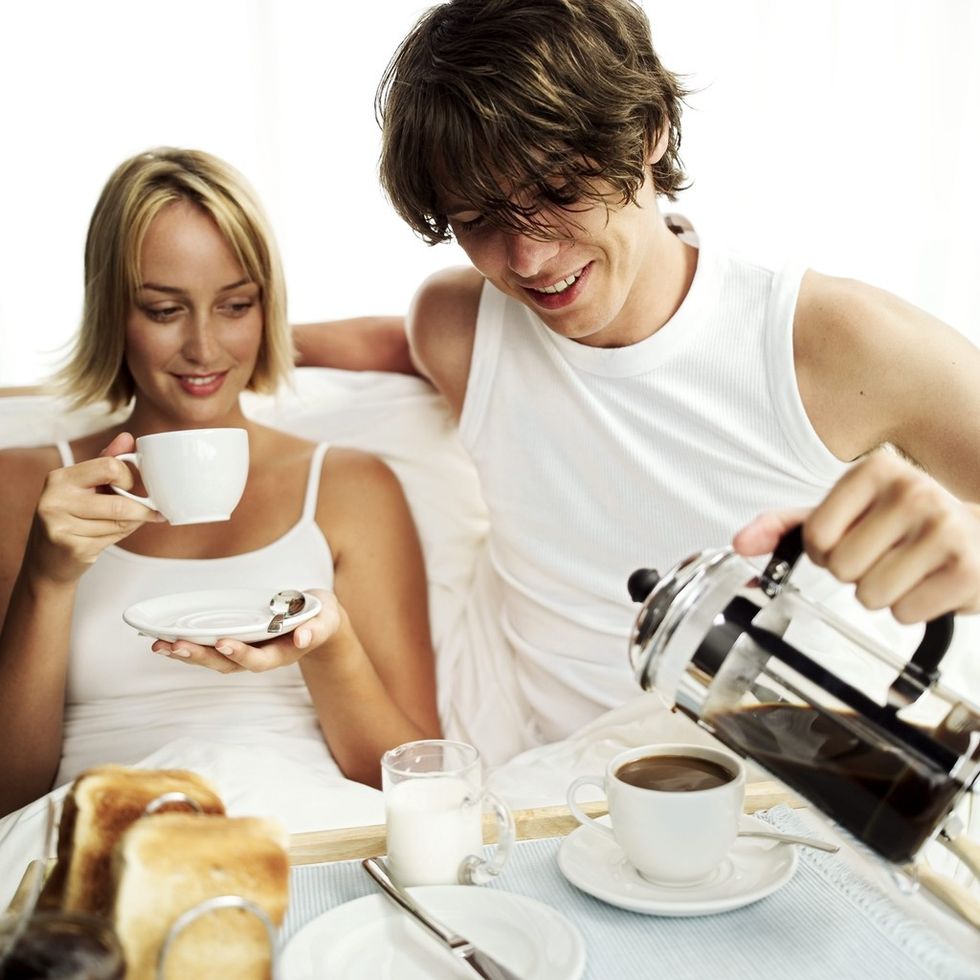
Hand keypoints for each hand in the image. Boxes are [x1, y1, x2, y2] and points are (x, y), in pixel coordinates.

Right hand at [27, 432, 164, 584]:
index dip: (129, 478)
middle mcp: (55, 499)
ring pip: (120, 522)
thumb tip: (127, 438)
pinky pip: (112, 539)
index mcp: (60, 478)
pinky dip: (120, 538)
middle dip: (140, 509)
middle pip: (119, 502)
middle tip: (149, 511)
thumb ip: (107, 462)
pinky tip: (108, 537)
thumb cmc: (71, 518)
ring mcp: (60, 525)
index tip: (133, 487)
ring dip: (131, 525)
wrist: (47, 560)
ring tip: (121, 525)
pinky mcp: (70, 547)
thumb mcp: (85, 487)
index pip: (110, 466)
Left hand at [150, 589, 343, 672]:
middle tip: (177, 646)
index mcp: (282, 653)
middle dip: (202, 656)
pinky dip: (188, 645)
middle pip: (227, 664)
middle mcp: (260, 657)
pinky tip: (167, 640)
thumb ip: (318, 628)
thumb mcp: (327, 618)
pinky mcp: (236, 643)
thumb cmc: (321, 615)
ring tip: (161, 646)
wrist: (317, 620)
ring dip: (188, 654)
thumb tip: (302, 638)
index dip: (241, 654)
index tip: (224, 642)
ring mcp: (246, 651)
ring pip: (213, 660)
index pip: (259, 660)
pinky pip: (209, 648)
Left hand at [733, 453, 979, 621]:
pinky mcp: (967, 570)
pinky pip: (905, 613)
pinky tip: (928, 582)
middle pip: (842, 568)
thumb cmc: (902, 522)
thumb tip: (740, 543)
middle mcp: (913, 491)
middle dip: (855, 574)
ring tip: (907, 569)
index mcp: (876, 469)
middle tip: (883, 557)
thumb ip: (786, 525)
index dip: (824, 552)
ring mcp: (944, 529)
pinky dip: (911, 609)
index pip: (815, 536)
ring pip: (870, 595)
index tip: (849, 541)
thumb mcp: (844, 511)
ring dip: (882, 594)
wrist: (978, 533)